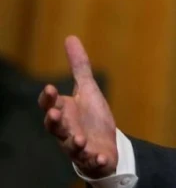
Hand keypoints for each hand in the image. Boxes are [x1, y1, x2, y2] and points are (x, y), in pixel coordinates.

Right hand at [38, 36, 117, 177]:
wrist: (104, 144)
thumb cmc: (91, 116)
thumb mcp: (88, 89)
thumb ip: (79, 67)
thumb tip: (70, 37)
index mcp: (64, 112)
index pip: (50, 105)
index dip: (48, 99)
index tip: (50, 88)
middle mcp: (67, 131)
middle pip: (55, 128)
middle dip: (54, 122)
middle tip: (55, 114)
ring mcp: (78, 147)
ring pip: (71, 147)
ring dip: (75, 143)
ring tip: (81, 140)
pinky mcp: (92, 159)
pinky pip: (92, 162)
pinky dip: (96, 161)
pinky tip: (101, 157)